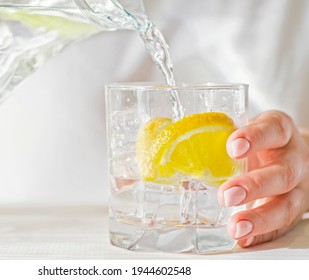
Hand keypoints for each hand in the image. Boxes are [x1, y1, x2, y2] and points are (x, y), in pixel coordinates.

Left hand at [218, 110, 308, 246]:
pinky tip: (244, 239)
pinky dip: (262, 234)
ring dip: (260, 217)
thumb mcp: (242, 130)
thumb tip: (162, 137)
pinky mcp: (291, 208)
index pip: (273, 130)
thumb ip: (214, 134)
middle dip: (254, 185)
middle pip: (282, 173)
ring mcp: (295, 187)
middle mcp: (292, 159)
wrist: (285, 153)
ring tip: (236, 226)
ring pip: (287, 204)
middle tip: (227, 196)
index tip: (233, 147)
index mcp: (278, 132)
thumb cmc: (256, 141)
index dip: (255, 137)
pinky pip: (281, 226)